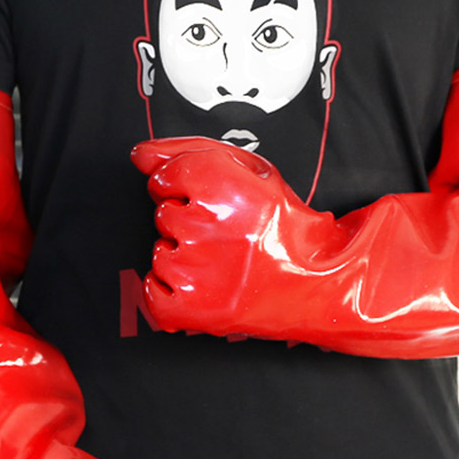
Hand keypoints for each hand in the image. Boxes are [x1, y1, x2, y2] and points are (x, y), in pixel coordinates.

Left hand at [131, 137, 342, 338]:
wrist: (317, 282)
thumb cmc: (284, 227)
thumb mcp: (250, 170)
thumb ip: (188, 152)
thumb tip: (140, 155)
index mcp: (221, 185)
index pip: (164, 176)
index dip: (187, 186)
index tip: (211, 199)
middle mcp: (205, 226)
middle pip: (164, 215)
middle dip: (189, 221)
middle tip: (228, 233)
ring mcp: (195, 270)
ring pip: (159, 252)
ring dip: (183, 255)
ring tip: (223, 260)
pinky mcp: (191, 307)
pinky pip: (153, 292)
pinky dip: (172, 290)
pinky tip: (206, 283)